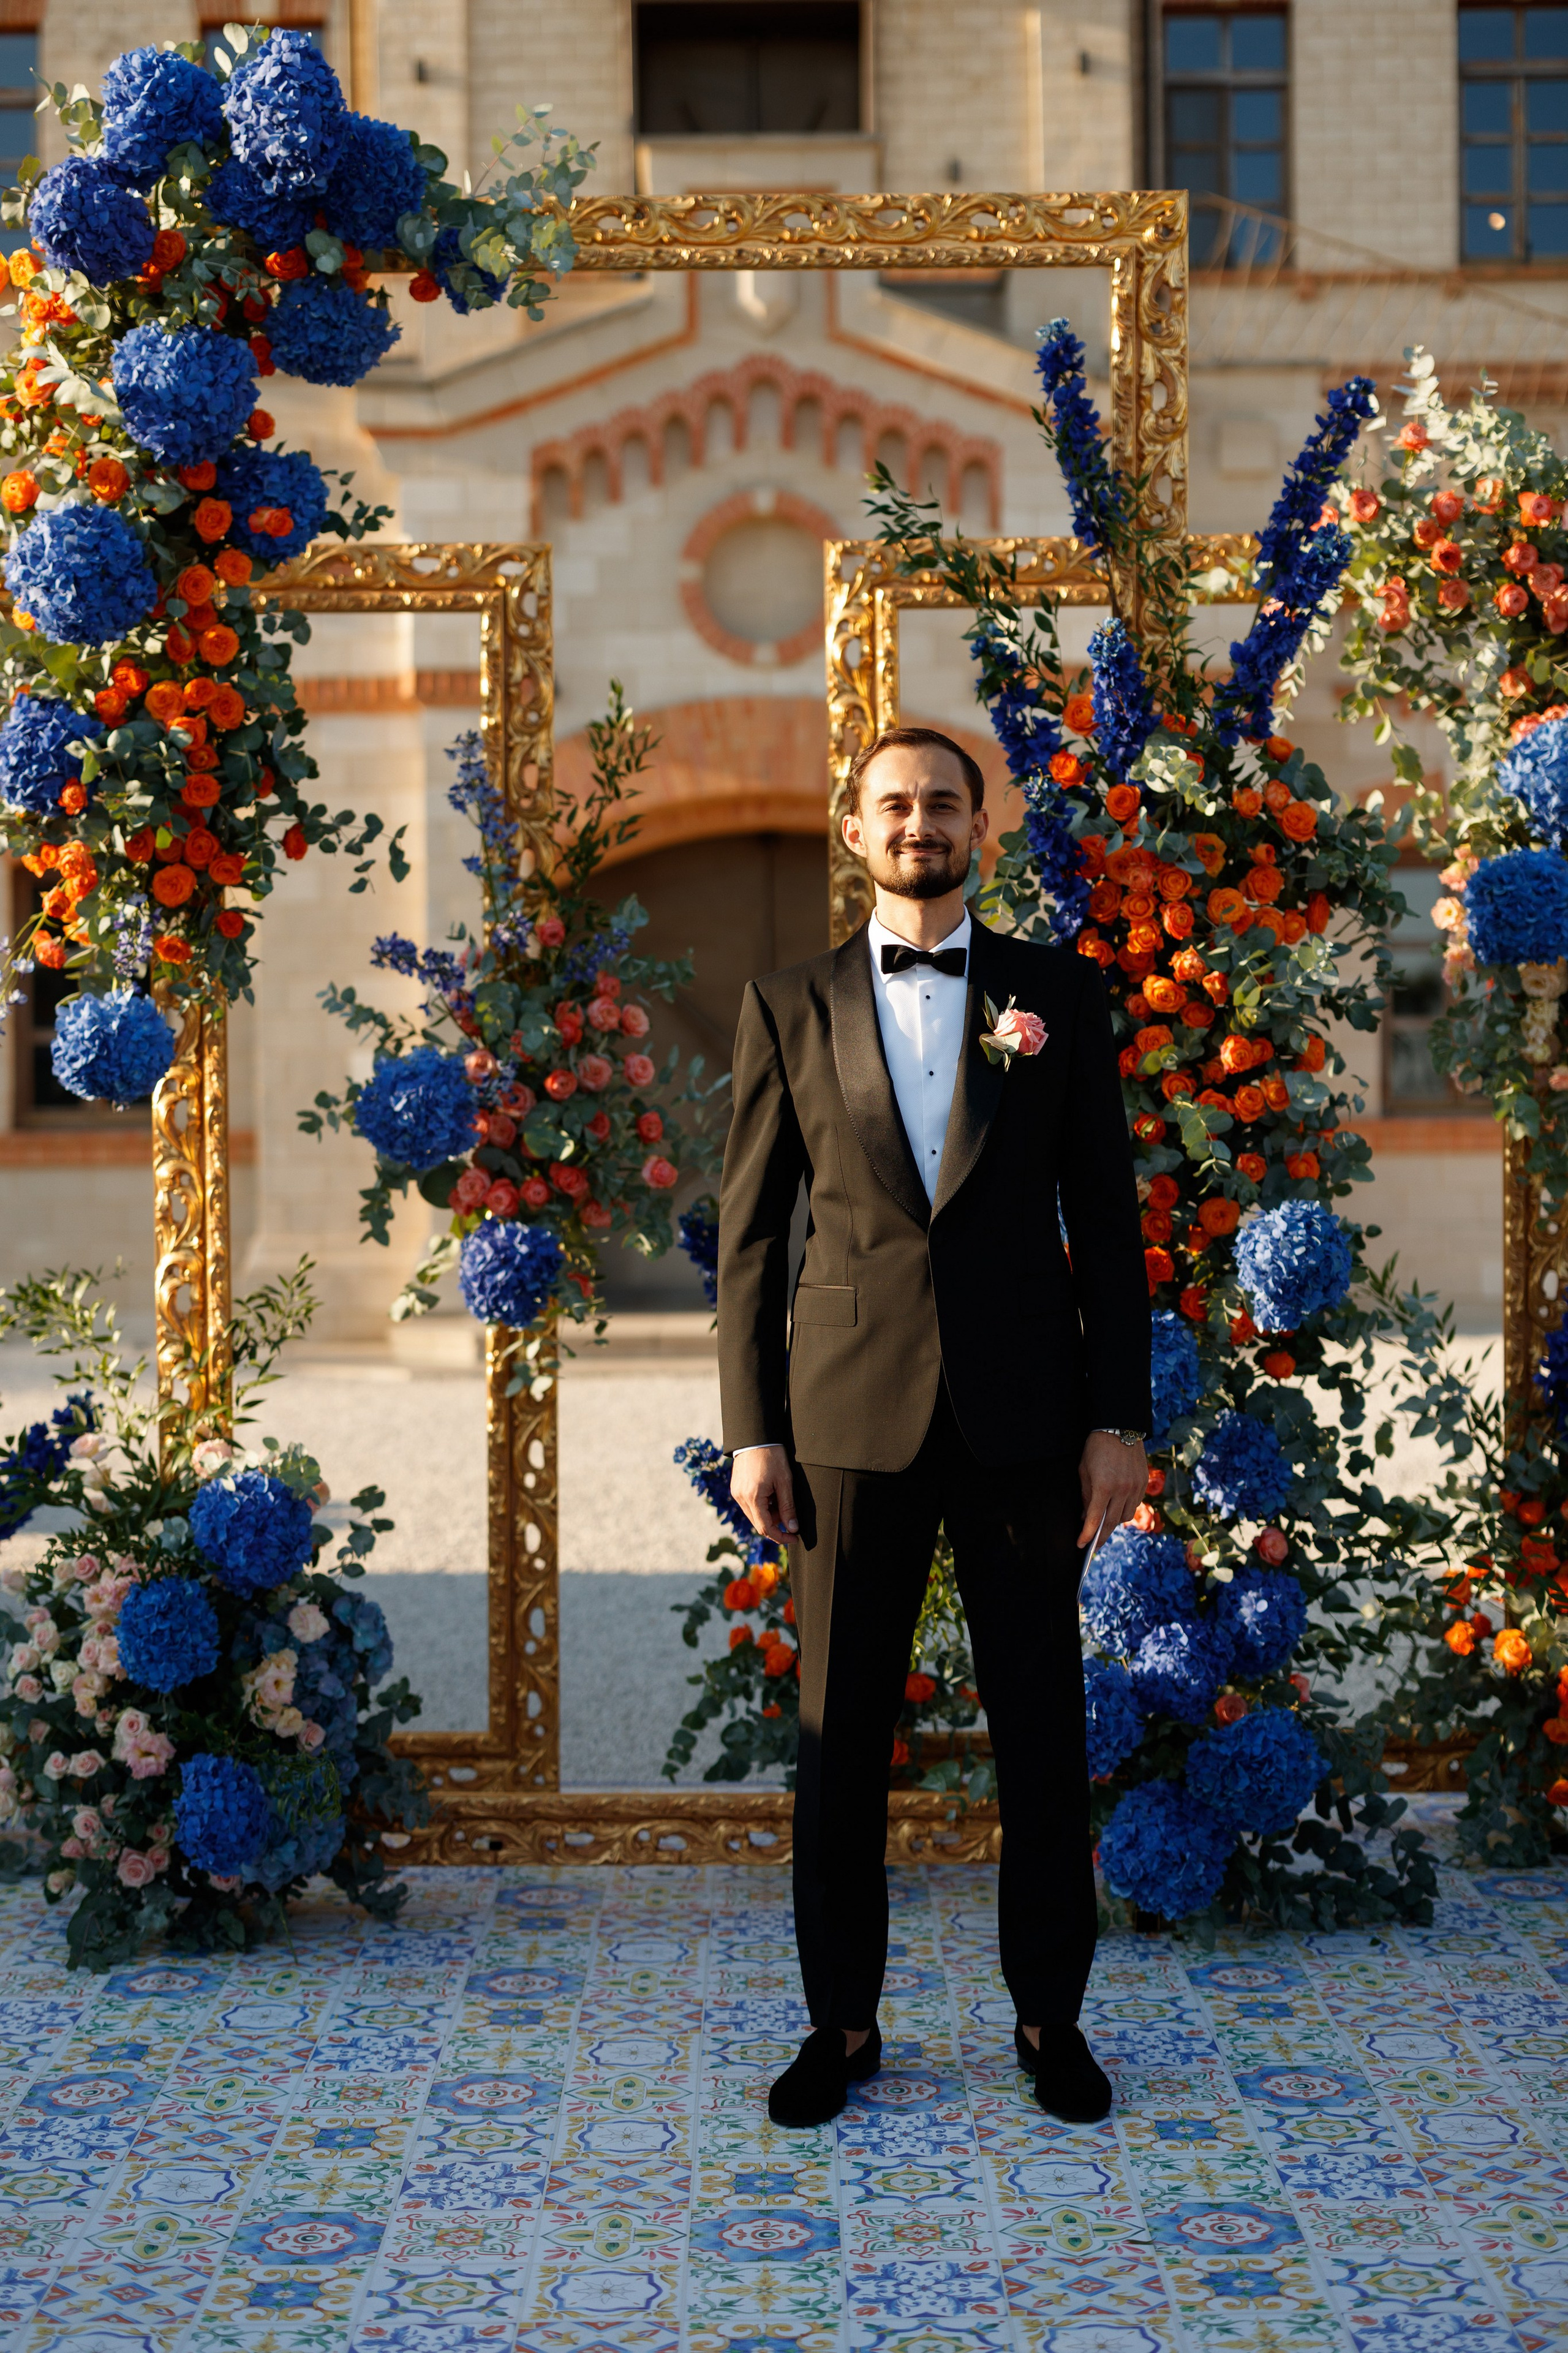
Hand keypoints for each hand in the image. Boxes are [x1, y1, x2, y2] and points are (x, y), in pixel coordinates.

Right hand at [730, 1444, 798, 1544]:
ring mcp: (736, 1493)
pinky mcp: (736, 1488)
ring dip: (769, 1514)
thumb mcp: (785, 1481)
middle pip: (759, 1524)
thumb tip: (792, 1528)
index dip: (781, 1536)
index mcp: (753, 1497)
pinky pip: (749, 1505)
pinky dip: (762, 1506)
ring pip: (754, 1515)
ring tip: (780, 1498)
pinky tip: (771, 1494)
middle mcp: (741, 1498)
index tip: (794, 1537)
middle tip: (790, 1515)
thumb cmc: (772, 1456)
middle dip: (776, 1524)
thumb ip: (788, 1507)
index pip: (765, 1528)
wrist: (755, 1436)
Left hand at [1077, 1430, 1146, 1550]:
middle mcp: (1122, 1490)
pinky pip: (1135, 1505)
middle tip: (1094, 1545)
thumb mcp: (1084, 1471)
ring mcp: (1135, 1487)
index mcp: (1103, 1487)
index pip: (1095, 1520)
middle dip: (1101, 1536)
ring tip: (1105, 1524)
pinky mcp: (1143, 1483)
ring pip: (1126, 1517)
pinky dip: (1125, 1510)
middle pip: (1112, 1523)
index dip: (1087, 1535)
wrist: (1119, 1428)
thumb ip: (1086, 1496)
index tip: (1081, 1545)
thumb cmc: (1096, 1449)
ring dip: (1114, 1523)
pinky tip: (1117, 1508)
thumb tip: (1086, 1517)